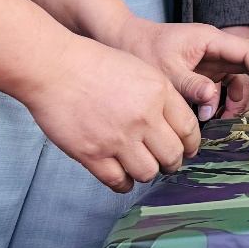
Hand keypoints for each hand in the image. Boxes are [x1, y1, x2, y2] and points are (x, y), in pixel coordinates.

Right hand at [17, 35, 199, 193]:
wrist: (56, 68)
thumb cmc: (96, 64)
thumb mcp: (142, 69)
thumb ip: (161, 96)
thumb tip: (175, 125)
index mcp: (159, 92)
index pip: (188, 128)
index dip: (191, 144)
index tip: (189, 150)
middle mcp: (143, 117)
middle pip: (172, 155)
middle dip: (173, 162)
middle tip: (167, 163)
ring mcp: (117, 137)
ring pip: (148, 172)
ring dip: (148, 172)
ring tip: (142, 166)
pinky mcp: (92, 154)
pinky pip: (117, 181)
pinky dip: (123, 182)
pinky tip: (122, 176)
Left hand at [112, 18, 248, 119]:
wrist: (126, 42)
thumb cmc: (144, 50)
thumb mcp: (166, 70)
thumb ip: (190, 84)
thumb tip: (213, 99)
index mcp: (211, 39)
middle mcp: (218, 46)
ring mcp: (215, 57)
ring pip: (243, 74)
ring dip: (242, 96)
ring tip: (228, 116)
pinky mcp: (208, 69)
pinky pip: (228, 83)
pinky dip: (228, 99)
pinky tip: (218, 114)